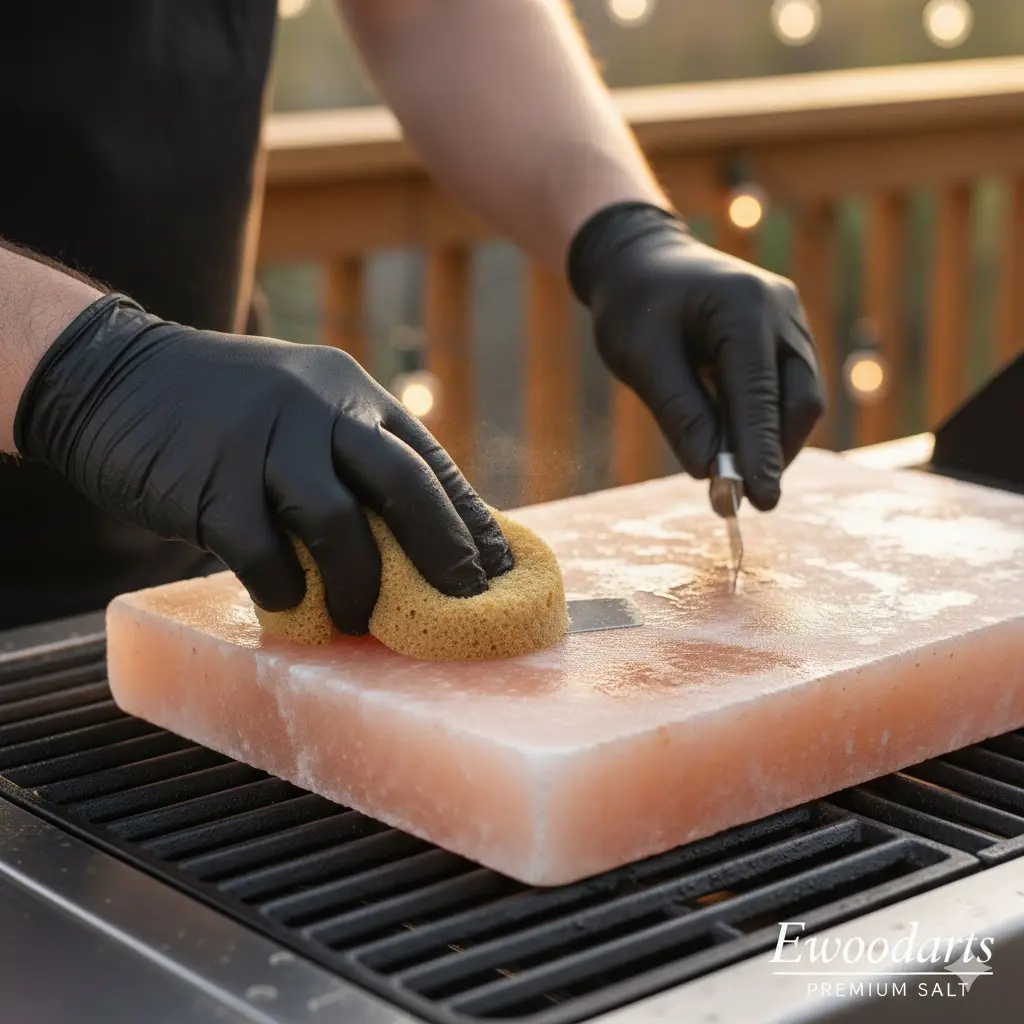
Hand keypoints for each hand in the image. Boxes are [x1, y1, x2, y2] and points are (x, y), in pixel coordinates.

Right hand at [14, 294, 511, 632]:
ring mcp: (263, 440)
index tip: (500, 570)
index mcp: (349, 393)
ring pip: (338, 523)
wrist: (111, 376)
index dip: (469, 519)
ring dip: (359, 585)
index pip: (428, 460)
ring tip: (362, 619)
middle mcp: (318, 407)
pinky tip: (290, 605)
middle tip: (462, 604)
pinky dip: (285, 589)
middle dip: (442, 552)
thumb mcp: (298, 409)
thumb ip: (348, 458)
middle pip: (403, 484)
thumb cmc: (220, 411)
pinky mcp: (211, 481)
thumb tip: (412, 536)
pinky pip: (263, 552)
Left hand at [568, 202, 825, 510]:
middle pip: (798, 400)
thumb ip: (679, 412)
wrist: (642, 260)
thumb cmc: (634, 304)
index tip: (759, 499)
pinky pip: (787, 390)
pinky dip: (764, 423)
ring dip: (770, 442)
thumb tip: (712, 470)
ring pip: (799, 399)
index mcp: (744, 305)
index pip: (760, 393)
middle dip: (773, 453)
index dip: (761, 451)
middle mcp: (781, 309)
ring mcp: (790, 321)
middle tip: (743, 499)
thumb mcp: (641, 359)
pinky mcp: (785, 336)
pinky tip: (733, 443)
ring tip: (732, 475)